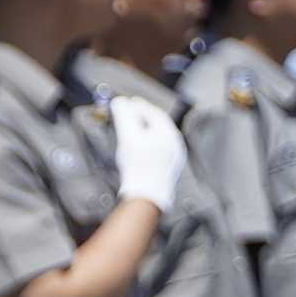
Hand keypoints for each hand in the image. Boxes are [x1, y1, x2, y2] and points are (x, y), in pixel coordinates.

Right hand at [105, 94, 186, 214]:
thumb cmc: (138, 166)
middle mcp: (175, 143)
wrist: (147, 195)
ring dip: (146, 130)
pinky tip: (139, 146)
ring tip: (132, 128)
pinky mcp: (169, 168)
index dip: (139, 106)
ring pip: (159, 137)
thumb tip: (120, 101)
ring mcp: (174, 156)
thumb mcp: (128, 137)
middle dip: (143, 117)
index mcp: (169, 133)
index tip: (128, 102)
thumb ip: (124, 116)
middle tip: (130, 113)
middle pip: (158, 124)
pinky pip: (160, 148)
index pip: (154, 113)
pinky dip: (149, 142)